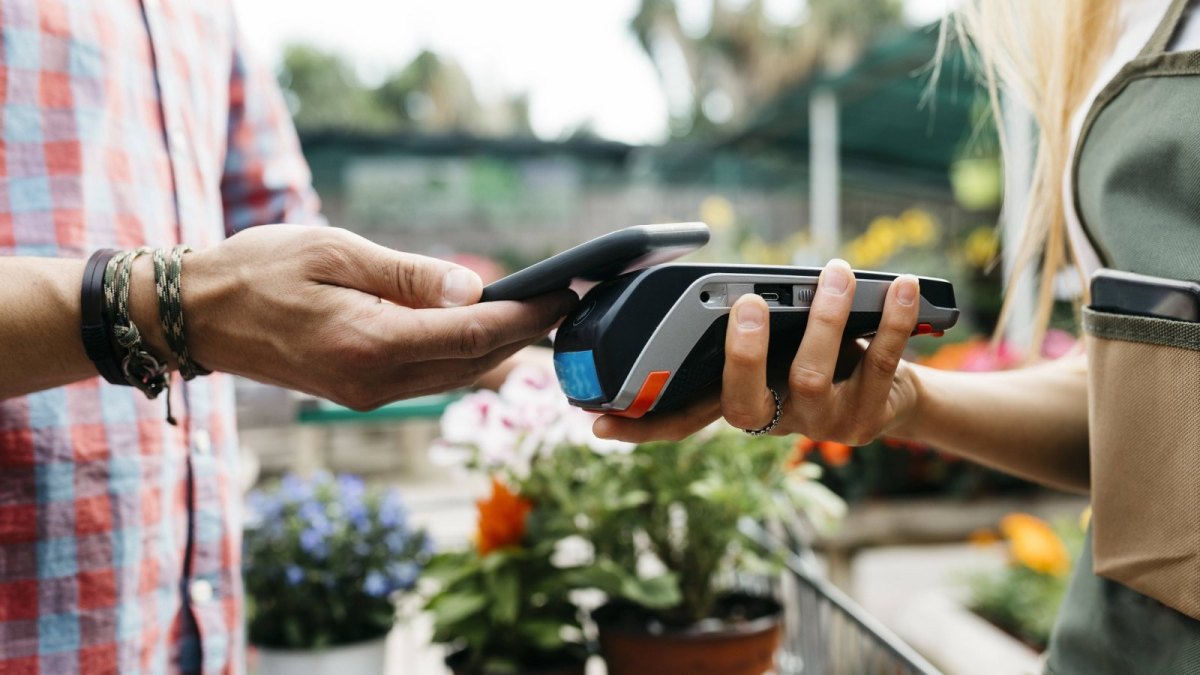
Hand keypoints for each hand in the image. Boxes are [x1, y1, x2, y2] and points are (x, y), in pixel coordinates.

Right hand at [174, 225, 575, 409]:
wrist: (198, 316)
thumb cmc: (259, 269)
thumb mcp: (333, 250)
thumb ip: (406, 274)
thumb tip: (472, 289)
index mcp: (369, 342)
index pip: (472, 336)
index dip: (525, 316)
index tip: (563, 292)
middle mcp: (374, 381)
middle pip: (474, 362)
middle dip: (525, 333)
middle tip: (563, 299)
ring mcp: (368, 394)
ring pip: (456, 375)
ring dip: (500, 348)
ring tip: (537, 312)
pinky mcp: (362, 392)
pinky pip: (430, 377)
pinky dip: (465, 355)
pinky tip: (483, 329)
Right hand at [594, 259, 921, 443]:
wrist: (896, 394)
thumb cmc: (825, 352)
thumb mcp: (783, 341)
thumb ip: (756, 327)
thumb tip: (735, 284)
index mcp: (740, 400)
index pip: (680, 421)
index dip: (640, 426)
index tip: (598, 421)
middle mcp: (772, 420)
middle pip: (743, 402)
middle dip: (742, 353)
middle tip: (748, 304)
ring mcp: (819, 426)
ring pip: (812, 377)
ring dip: (824, 318)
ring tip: (835, 271)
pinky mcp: (868, 418)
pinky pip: (879, 364)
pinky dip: (891, 320)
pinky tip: (899, 286)